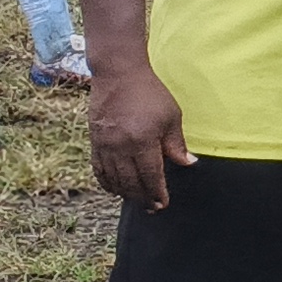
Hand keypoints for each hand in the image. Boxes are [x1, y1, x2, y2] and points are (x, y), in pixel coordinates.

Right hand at [89, 64, 192, 210]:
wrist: (118, 74)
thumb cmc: (149, 93)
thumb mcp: (171, 116)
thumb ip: (177, 143)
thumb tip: (188, 164)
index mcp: (143, 141)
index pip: (151, 176)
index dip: (157, 193)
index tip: (162, 204)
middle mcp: (121, 147)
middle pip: (131, 183)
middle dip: (142, 198)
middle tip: (151, 208)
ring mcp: (105, 145)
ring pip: (114, 179)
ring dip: (125, 193)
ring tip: (136, 200)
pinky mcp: (94, 141)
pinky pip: (99, 169)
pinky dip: (107, 182)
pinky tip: (115, 189)